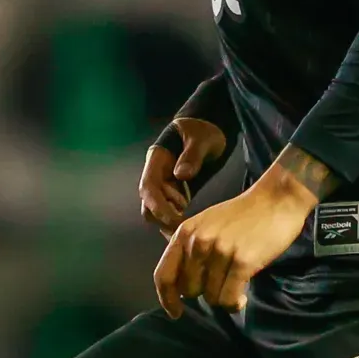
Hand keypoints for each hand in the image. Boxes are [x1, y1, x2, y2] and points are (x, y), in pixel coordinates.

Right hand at [138, 115, 231, 234]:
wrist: (209, 127)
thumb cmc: (203, 130)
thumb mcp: (201, 138)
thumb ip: (192, 155)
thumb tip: (180, 175)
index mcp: (157, 160)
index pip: (148, 187)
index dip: (158, 206)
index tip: (175, 219)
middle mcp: (157, 175)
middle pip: (149, 204)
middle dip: (163, 218)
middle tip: (185, 229)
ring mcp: (165, 184)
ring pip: (158, 211)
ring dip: (170, 222)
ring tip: (190, 229)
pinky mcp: (176, 192)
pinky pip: (171, 211)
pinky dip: (177, 221)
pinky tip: (192, 228)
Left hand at [154, 150, 330, 318]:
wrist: (276, 200)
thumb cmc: (242, 214)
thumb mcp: (205, 224)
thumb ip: (190, 248)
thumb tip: (181, 284)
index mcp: (185, 233)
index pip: (163, 274)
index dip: (166, 298)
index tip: (175, 312)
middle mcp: (198, 242)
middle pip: (189, 290)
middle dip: (204, 293)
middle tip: (220, 284)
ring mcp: (220, 252)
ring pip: (211, 297)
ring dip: (223, 298)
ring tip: (235, 287)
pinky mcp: (242, 261)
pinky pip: (229, 298)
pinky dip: (234, 303)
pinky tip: (242, 298)